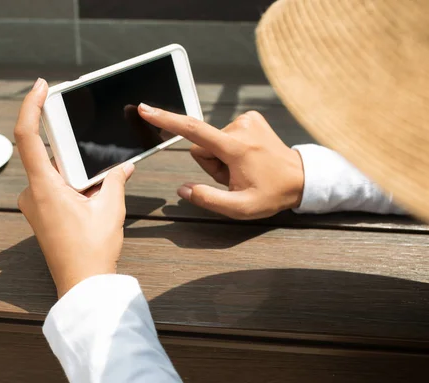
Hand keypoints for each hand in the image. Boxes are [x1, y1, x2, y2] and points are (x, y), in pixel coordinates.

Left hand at [15, 78, 134, 297]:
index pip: (27, 137)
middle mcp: (32, 194)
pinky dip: (72, 183)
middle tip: (92, 153)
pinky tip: (92, 194)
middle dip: (71, 148)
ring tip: (98, 184)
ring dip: (75, 170)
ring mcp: (34, 205)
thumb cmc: (91, 251)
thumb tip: (122, 167)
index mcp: (44, 188)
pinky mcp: (41, 214)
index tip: (41, 87)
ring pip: (52, 171)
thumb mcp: (110, 209)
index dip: (31, 106)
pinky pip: (53, 186)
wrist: (82, 285)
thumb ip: (115, 180)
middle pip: (46, 153)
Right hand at [138, 104, 303, 219]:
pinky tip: (246, 158)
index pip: (193, 131)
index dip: (166, 120)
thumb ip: (208, 199)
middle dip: (210, 164)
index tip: (147, 109)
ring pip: (212, 141)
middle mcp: (240, 127)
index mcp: (235, 148)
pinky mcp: (250, 118)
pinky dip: (229, 148)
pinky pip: (224, 134)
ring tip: (243, 169)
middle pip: (201, 146)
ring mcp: (246, 120)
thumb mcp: (240, 208)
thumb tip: (183, 189)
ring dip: (220, 158)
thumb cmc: (272, 194)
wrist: (301, 178)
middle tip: (233, 177)